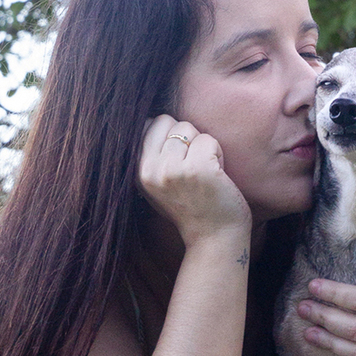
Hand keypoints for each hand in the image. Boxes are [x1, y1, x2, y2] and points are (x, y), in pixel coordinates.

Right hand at [137, 115, 251, 249]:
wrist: (214, 237)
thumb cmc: (192, 206)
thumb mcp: (159, 183)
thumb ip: (152, 155)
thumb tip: (151, 118)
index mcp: (138, 171)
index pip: (149, 124)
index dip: (170, 135)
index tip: (179, 160)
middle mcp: (150, 170)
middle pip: (168, 121)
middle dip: (186, 137)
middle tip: (193, 165)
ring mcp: (173, 170)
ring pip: (188, 128)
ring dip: (202, 146)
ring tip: (204, 172)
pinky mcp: (197, 170)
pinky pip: (208, 140)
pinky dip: (218, 154)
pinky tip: (216, 176)